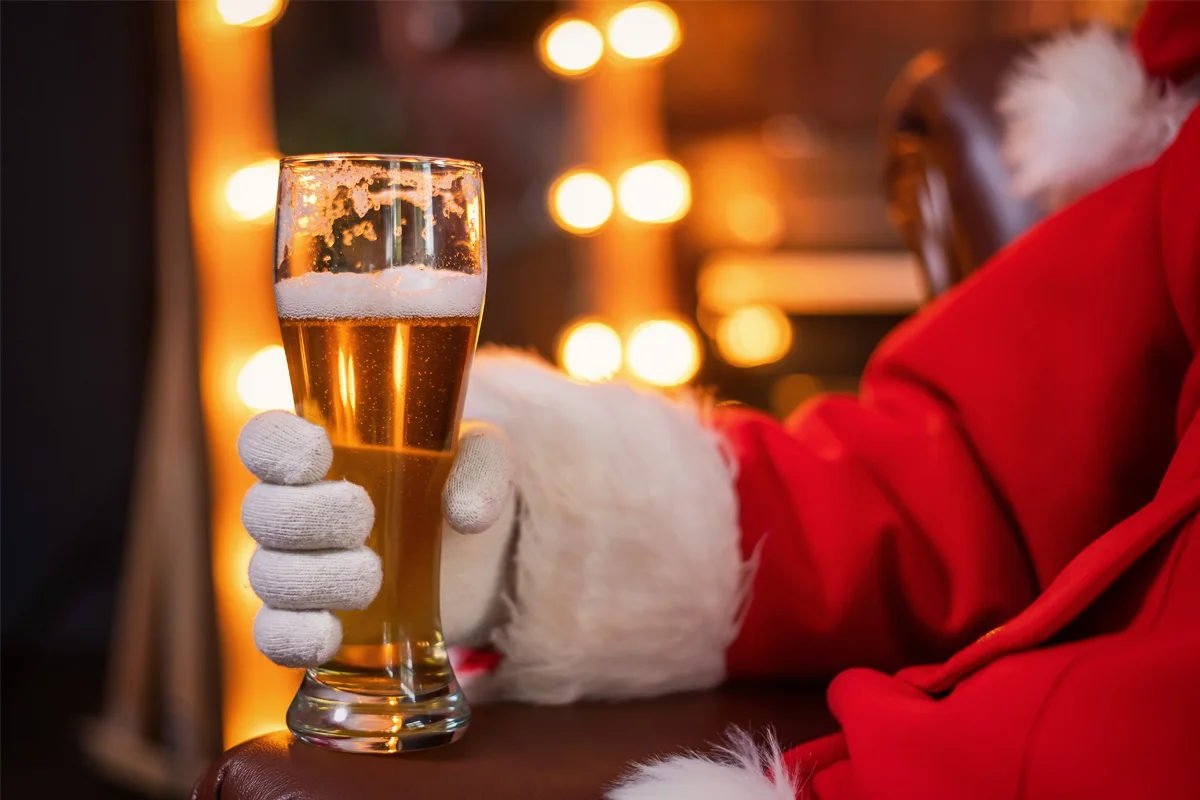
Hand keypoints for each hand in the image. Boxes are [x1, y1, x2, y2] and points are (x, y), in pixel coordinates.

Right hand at [238, 411, 515, 667]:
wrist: (478, 556)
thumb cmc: (459, 486)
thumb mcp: (483, 459)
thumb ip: (481, 467)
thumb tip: (465, 513)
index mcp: (324, 455)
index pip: (265, 441)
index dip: (274, 447)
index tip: (318, 455)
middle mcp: (297, 510)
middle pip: (262, 512)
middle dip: (310, 517)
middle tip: (364, 518)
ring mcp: (298, 570)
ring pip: (268, 575)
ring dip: (315, 578)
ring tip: (371, 579)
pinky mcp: (312, 624)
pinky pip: (274, 636)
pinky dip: (293, 637)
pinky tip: (329, 633)